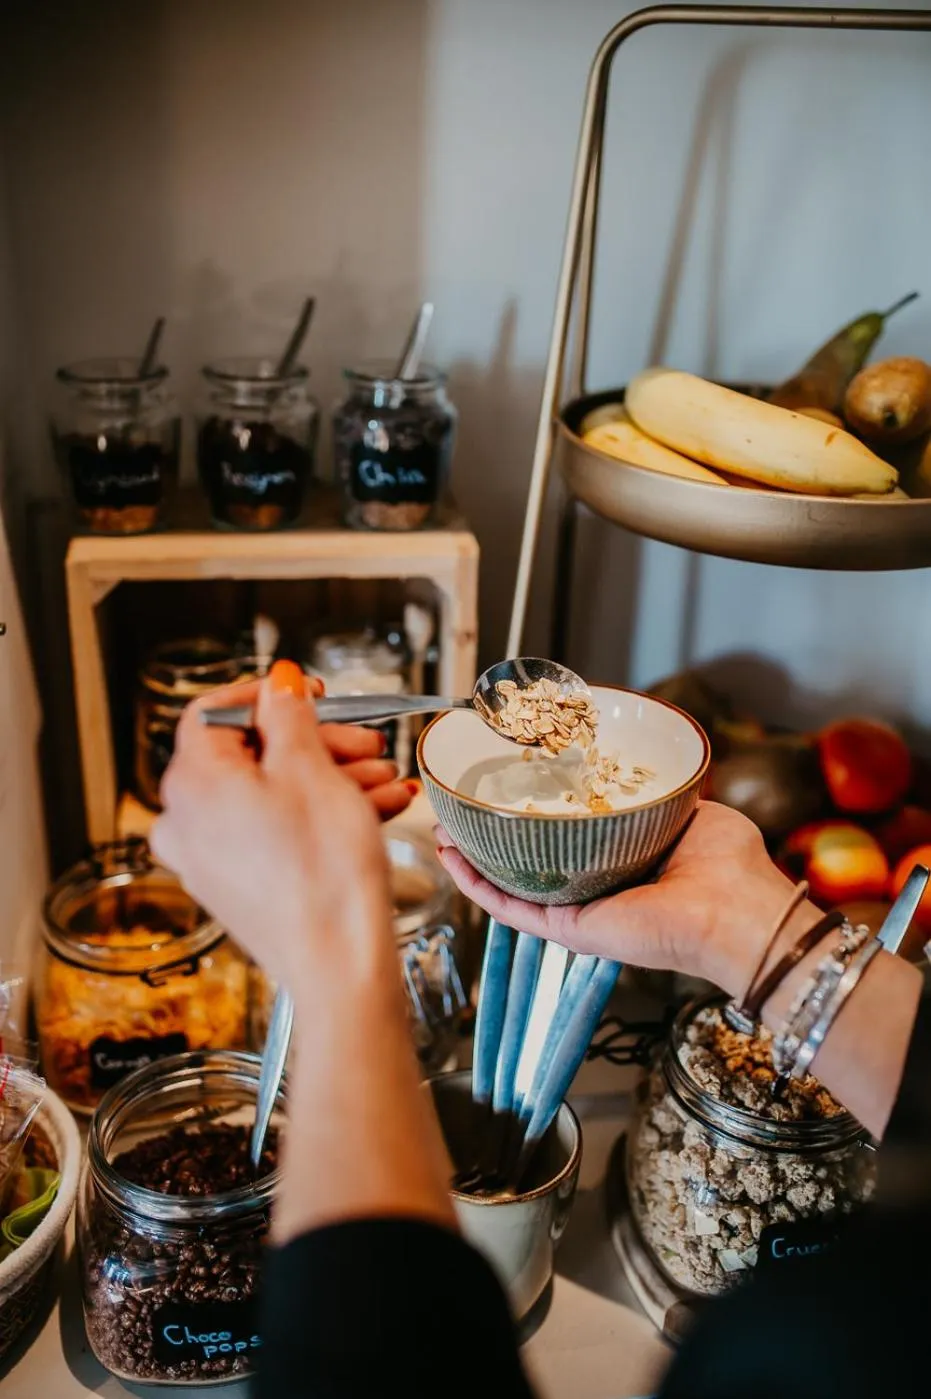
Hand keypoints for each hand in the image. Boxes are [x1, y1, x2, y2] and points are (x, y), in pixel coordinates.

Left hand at [151, 664, 397, 990]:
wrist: (340, 965)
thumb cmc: (323, 877)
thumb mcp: (311, 769)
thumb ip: (289, 715)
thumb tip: (278, 684)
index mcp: (191, 783)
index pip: (213, 712)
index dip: (265, 695)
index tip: (308, 692)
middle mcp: (187, 821)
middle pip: (249, 754)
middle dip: (316, 742)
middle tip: (364, 741)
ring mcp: (210, 858)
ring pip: (271, 793)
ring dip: (331, 778)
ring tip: (384, 779)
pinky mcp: (238, 884)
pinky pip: (276, 830)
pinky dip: (320, 814)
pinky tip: (374, 808)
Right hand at [436, 801, 817, 998]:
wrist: (736, 912)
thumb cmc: (730, 867)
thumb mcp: (692, 810)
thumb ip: (661, 795)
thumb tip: (643, 770)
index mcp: (624, 863)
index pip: (568, 838)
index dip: (534, 815)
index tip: (509, 787)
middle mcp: (596, 889)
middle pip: (529, 862)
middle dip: (491, 836)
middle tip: (463, 807)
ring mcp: (578, 912)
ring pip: (509, 885)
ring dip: (472, 858)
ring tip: (442, 829)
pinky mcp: (568, 930)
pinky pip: (511, 907)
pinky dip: (476, 884)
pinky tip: (452, 858)